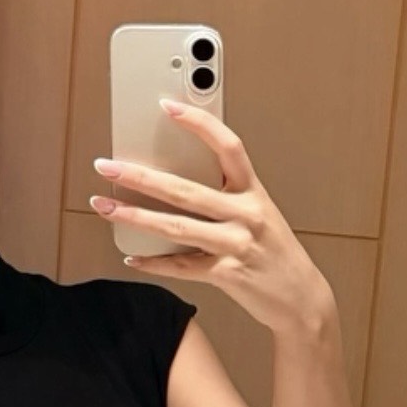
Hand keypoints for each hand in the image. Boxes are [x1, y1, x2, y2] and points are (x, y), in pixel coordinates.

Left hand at [91, 100, 332, 338]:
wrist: (302, 299)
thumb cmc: (276, 253)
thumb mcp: (260, 214)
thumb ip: (228, 197)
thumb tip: (174, 182)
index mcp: (255, 192)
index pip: (228, 146)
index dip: (199, 123)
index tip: (168, 106)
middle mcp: (247, 214)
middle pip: (185, 190)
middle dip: (140, 175)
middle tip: (106, 165)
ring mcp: (237, 245)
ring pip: (176, 227)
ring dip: (134, 216)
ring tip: (104, 206)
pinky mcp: (228, 275)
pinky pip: (181, 267)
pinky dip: (153, 263)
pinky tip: (132, 258)